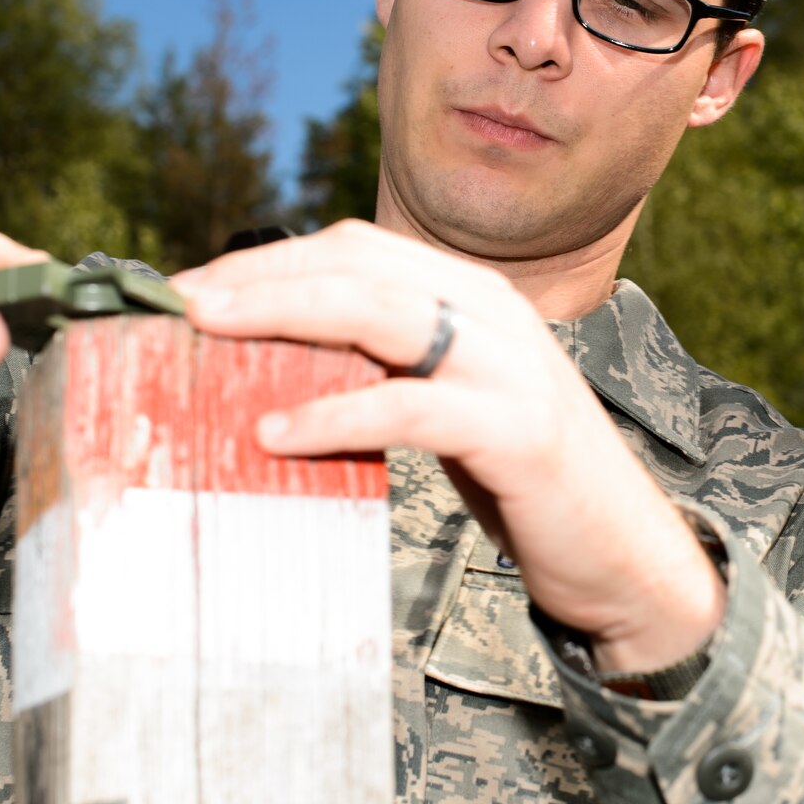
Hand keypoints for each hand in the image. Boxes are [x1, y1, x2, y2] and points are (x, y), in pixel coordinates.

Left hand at [174, 219, 725, 672]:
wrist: (626, 555)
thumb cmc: (523, 485)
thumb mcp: (447, 409)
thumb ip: (385, 374)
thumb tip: (267, 374)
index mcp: (472, 296)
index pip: (355, 248)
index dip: (268, 260)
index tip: (190, 290)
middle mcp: (493, 311)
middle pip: (356, 265)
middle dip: (257, 277)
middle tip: (177, 302)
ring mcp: (511, 364)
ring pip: (378, 311)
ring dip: (280, 316)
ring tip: (204, 336)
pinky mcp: (518, 428)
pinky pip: (410, 405)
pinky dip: (335, 414)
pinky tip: (274, 434)